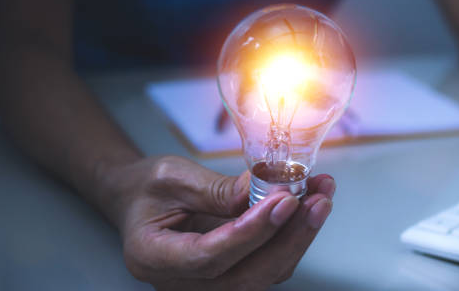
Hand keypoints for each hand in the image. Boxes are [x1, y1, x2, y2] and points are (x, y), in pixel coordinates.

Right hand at [110, 155, 334, 289]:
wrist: (137, 199)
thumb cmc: (146, 188)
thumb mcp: (172, 177)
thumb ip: (216, 190)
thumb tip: (264, 191)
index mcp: (154, 258)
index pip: (209, 257)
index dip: (251, 233)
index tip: (283, 201)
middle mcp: (182, 282)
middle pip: (246, 276)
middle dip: (289, 238)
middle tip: (317, 200)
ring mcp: (208, 284)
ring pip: (264, 273)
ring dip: (298, 236)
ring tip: (321, 195)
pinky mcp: (230, 273)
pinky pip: (267, 263)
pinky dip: (291, 235)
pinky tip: (309, 204)